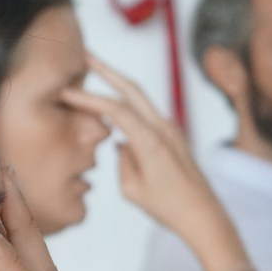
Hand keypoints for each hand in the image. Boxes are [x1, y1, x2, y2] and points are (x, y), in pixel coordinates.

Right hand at [60, 54, 228, 250]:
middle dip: (107, 70)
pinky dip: (129, 106)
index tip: (67, 92)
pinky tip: (114, 109)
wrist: (204, 215)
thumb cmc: (169, 207)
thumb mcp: (132, 189)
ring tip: (97, 75)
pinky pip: (146, 115)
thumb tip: (121, 143)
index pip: (115, 109)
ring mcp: (171, 130)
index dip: (89, 98)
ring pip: (140, 99)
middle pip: (132, 89)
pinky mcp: (174, 136)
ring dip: (118, 85)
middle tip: (86, 55)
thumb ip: (122, 160)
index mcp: (151, 141)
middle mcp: (163, 129)